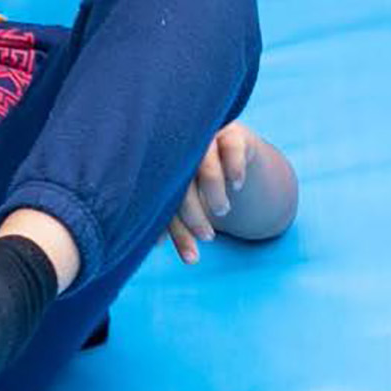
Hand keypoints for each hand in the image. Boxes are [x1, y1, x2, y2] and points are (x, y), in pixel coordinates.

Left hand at [163, 120, 258, 264]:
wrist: (230, 147)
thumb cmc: (197, 178)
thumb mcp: (183, 199)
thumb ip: (169, 219)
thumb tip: (154, 244)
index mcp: (161, 166)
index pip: (162, 200)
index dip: (173, 231)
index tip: (190, 257)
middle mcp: (180, 149)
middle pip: (180, 183)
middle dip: (193, 216)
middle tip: (208, 237)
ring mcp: (205, 138)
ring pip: (204, 164)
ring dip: (214, 193)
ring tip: (221, 211)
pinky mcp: (231, 132)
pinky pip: (232, 149)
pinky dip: (234, 170)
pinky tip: (236, 187)